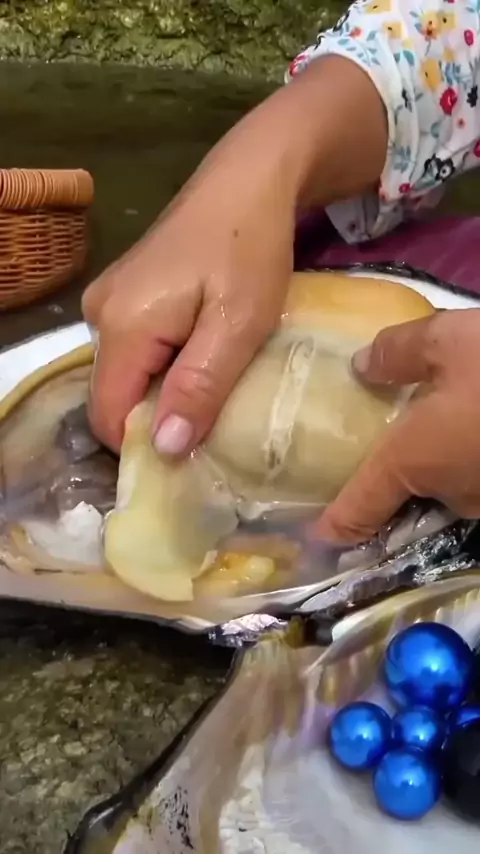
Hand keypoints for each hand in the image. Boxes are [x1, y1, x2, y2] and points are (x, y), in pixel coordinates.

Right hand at [83, 149, 294, 455]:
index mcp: (122, 325)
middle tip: (215, 417)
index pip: (108, 414)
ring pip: (126, 375)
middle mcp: (99, 313)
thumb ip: (199, 388)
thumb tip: (164, 449)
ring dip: (165, 391)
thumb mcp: (238, 325)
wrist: (250, 180)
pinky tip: (202, 355)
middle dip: (157, 418)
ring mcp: (108, 300)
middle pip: (115, 395)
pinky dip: (164, 365)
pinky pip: (134, 350)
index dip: (145, 443)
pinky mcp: (124, 293)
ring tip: (215, 384)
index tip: (194, 453)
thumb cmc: (250, 249)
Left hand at [314, 309, 479, 544]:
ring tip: (464, 416)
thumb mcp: (450, 337)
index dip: (337, 523)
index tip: (321, 537)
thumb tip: (362, 365)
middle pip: (414, 489)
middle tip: (411, 424)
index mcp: (413, 461)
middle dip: (410, 465)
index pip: (359, 507)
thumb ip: (400, 352)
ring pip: (460, 483)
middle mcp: (452, 492)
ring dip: (455, 459)